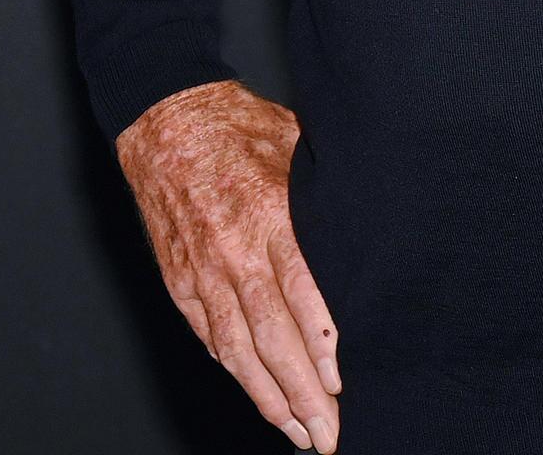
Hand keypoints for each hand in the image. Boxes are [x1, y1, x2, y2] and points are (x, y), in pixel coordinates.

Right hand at [116, 80, 342, 451]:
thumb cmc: (240, 127)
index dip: (318, 342)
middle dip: (301, 392)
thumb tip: (376, 222)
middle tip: (329, 434)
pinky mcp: (179, 280)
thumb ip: (327, 193)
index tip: (340, 382)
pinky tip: (259, 395)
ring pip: (236, 348)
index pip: (299, 291)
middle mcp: (233, 250)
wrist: (166, 119)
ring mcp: (201, 270)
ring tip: (297, 434)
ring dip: (268, 397)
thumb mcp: (297, 144)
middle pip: (270, 335)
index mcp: (268, 214)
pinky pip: (209, 336)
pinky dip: (234, 371)